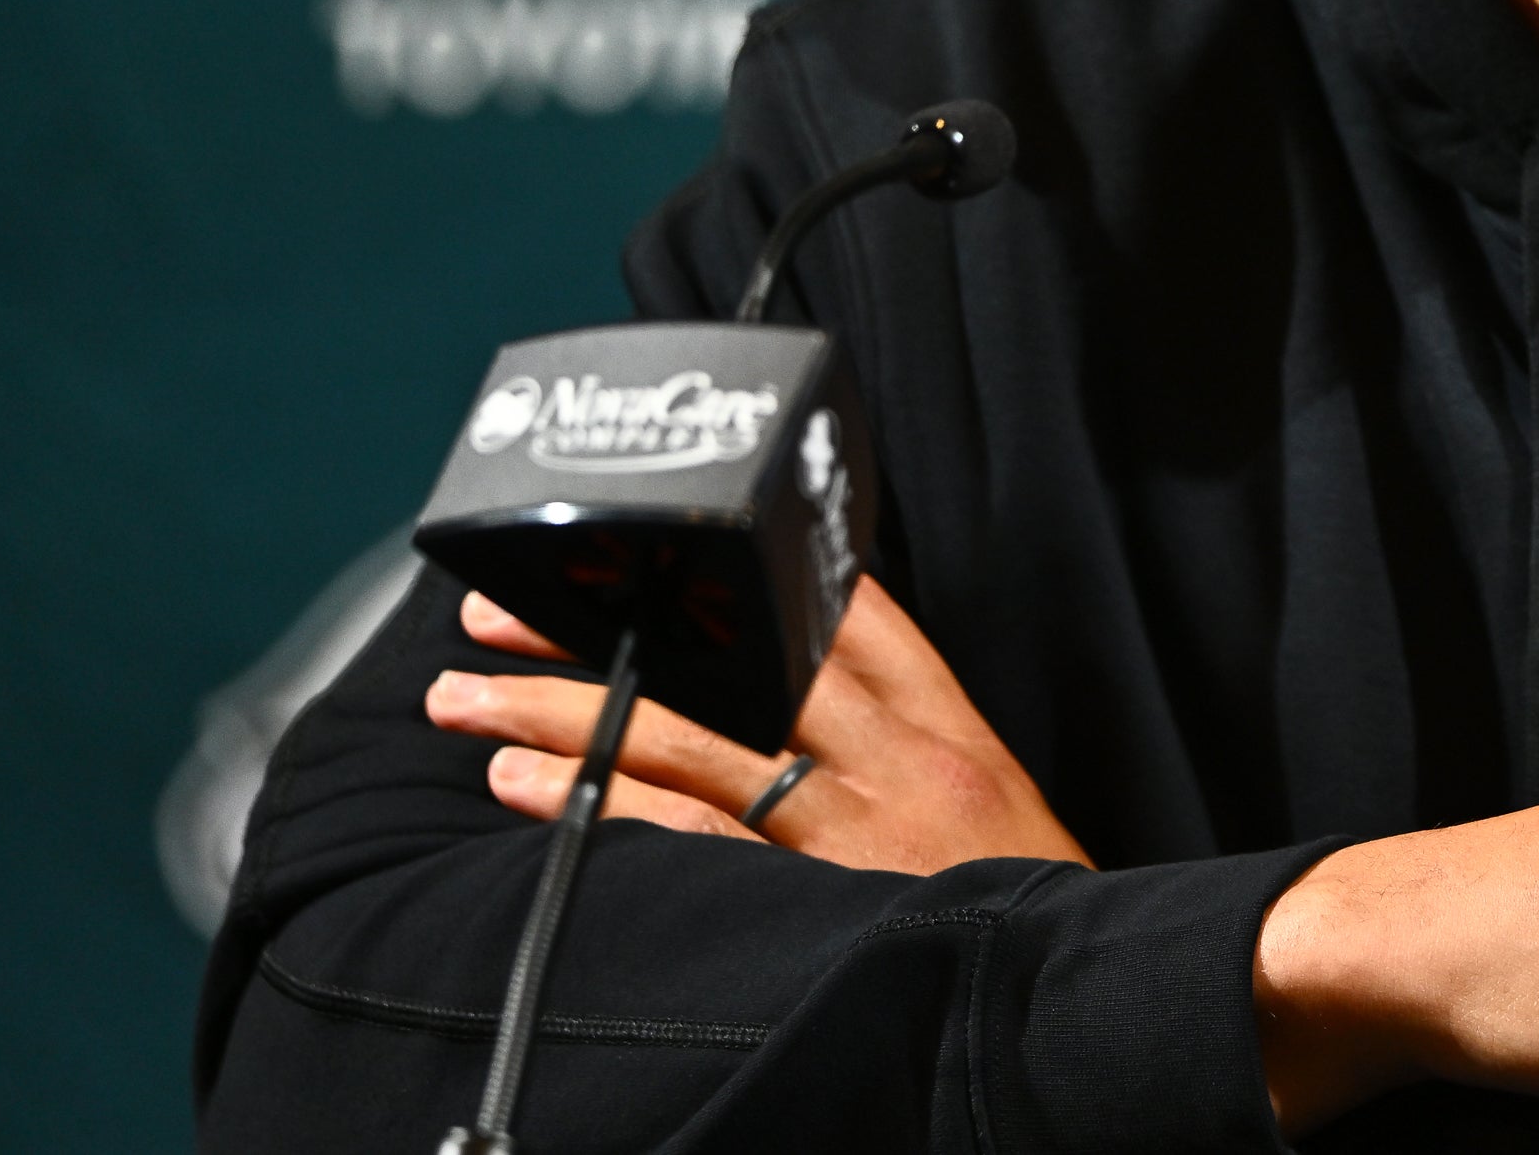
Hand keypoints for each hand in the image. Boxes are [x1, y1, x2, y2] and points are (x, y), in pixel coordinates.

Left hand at [425, 578, 1090, 875]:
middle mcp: (893, 756)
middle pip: (735, 657)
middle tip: (500, 607)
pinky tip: (524, 782)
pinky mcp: (813, 896)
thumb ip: (905, 741)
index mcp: (940, 722)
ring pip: (688, 733)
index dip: (731, 564)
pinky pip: (689, 835)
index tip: (639, 540)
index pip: (837, 608)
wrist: (1071, 999)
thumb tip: (806, 698)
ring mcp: (850, 824)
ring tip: (467, 698)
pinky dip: (600, 800)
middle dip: (610, 624)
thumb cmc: (1024, 904)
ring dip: (565, 708)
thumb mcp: (986, 801)